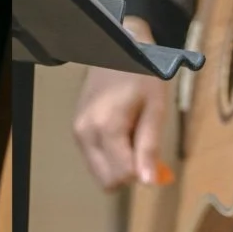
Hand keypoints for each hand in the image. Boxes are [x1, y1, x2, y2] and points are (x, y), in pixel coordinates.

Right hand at [71, 18, 173, 190]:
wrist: (115, 48)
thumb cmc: (142, 75)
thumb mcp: (155, 108)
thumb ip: (149, 146)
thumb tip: (149, 183)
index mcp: (106, 127)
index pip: (124, 175)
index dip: (144, 172)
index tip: (157, 156)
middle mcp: (85, 133)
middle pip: (107, 181)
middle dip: (130, 174)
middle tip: (144, 149)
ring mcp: (77, 132)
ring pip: (99, 174)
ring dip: (119, 167)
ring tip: (133, 138)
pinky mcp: (75, 129)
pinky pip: (94, 160)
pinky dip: (109, 158)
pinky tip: (120, 134)